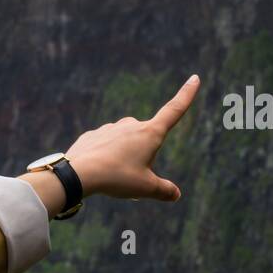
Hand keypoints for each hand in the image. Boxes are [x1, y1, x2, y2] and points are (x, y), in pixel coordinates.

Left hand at [64, 74, 198, 200]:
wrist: (77, 173)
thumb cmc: (116, 178)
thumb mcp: (145, 188)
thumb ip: (163, 190)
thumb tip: (175, 195)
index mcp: (150, 133)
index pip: (174, 111)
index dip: (186, 95)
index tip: (194, 78)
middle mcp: (131, 125)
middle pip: (145, 141)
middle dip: (142, 157)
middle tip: (129, 175)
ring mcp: (110, 128)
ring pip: (123, 145)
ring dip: (122, 158)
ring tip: (111, 175)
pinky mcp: (92, 135)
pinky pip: (104, 148)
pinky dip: (104, 160)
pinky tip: (96, 171)